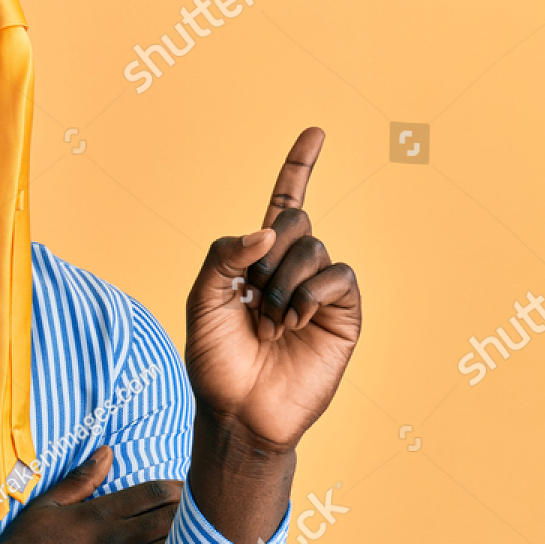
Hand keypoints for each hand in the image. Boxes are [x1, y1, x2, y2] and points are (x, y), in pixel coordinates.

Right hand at [0, 446, 180, 543]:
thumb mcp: (46, 506)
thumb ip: (81, 479)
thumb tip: (107, 452)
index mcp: (100, 515)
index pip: (155, 493)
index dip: (176, 488)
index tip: (183, 489)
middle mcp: (116, 543)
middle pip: (172, 522)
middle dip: (189, 514)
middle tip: (196, 513)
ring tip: (191, 541)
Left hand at [184, 127, 361, 452]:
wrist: (239, 412)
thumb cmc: (215, 361)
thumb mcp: (201, 300)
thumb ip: (223, 255)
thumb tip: (267, 230)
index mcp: (256, 261)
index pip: (282, 205)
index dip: (299, 168)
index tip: (315, 131)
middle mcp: (290, 269)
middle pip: (294, 221)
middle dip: (269, 250)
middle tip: (254, 295)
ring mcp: (319, 291)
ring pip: (314, 247)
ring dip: (284, 283)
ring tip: (271, 322)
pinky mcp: (343, 313)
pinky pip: (338, 275)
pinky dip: (311, 293)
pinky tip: (294, 322)